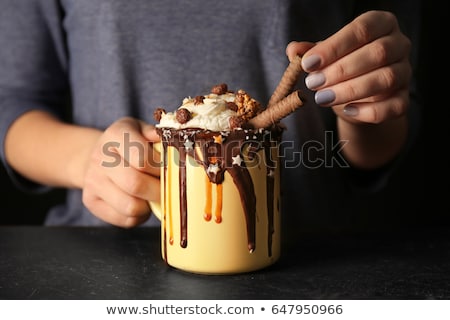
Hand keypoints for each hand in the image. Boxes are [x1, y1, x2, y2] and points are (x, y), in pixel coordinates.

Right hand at [82, 117, 160, 226]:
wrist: (100, 156)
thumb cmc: (130, 144)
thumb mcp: (143, 131)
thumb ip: (158, 136)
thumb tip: (173, 142)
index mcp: (115, 135)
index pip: (142, 158)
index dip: (162, 168)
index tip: (170, 169)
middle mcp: (99, 157)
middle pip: (135, 184)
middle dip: (159, 190)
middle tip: (169, 189)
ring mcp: (92, 181)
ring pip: (130, 206)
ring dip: (149, 205)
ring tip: (153, 195)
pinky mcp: (91, 202)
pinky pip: (125, 219)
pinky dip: (140, 216)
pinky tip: (141, 202)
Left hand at [286, 10, 411, 124]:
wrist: (358, 96)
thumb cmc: (342, 66)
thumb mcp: (325, 56)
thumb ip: (310, 51)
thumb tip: (293, 50)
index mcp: (381, 24)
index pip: (362, 29)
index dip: (333, 47)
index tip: (308, 63)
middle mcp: (399, 44)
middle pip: (377, 53)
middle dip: (340, 70)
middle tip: (313, 83)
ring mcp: (405, 72)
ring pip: (386, 79)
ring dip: (351, 90)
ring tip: (323, 98)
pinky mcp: (404, 99)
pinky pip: (394, 106)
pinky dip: (369, 111)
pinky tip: (347, 110)